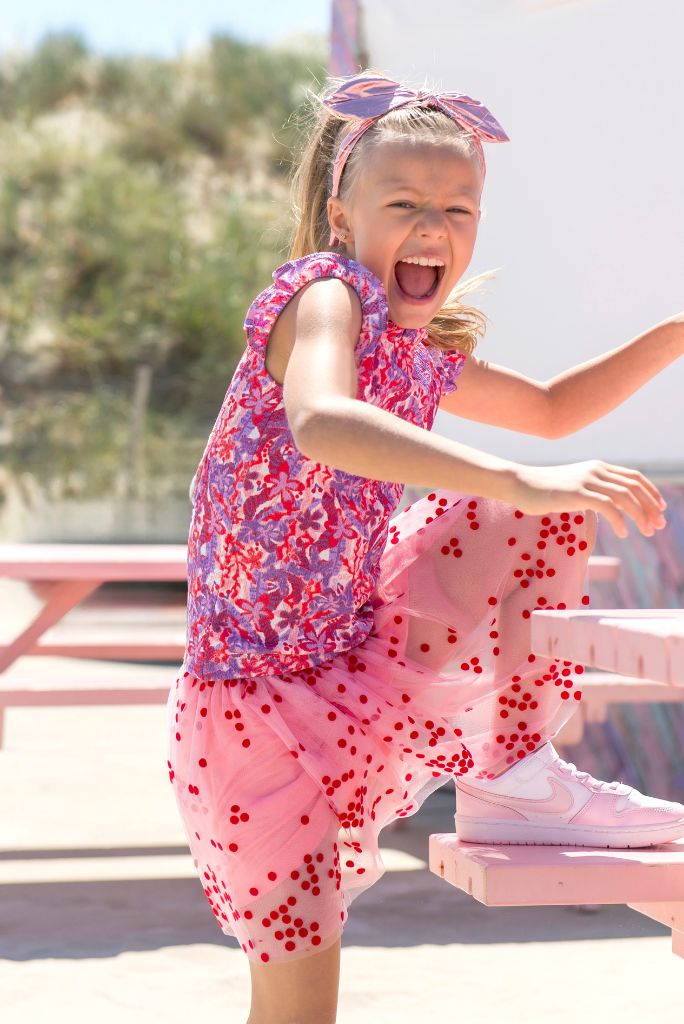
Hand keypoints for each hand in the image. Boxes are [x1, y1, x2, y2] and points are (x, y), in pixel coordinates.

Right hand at [512, 460, 666, 538]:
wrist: (521, 484)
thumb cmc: (546, 489)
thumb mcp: (576, 487)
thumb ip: (595, 491)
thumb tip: (613, 506)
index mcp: (598, 467)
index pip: (634, 476)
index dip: (651, 492)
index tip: (660, 508)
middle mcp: (596, 470)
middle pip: (634, 487)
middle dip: (651, 507)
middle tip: (659, 525)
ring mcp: (587, 480)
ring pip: (625, 497)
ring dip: (640, 516)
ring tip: (647, 531)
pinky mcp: (578, 493)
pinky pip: (608, 507)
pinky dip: (620, 521)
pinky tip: (623, 533)